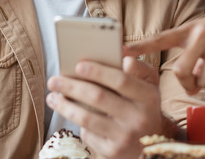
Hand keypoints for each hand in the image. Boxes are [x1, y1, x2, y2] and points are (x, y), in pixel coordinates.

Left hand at [46, 57, 175, 158]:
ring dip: (65, 106)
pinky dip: (77, 122)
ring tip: (51, 97)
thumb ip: (139, 67)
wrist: (152, 143)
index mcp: (148, 97)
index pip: (120, 80)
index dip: (98, 72)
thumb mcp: (151, 85)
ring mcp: (125, 137)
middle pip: (98, 98)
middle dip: (72, 87)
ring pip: (87, 118)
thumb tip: (122, 56)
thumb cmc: (145, 106)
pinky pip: (88, 134)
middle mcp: (138, 118)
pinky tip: (70, 114)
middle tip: (53, 80)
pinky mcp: (112, 151)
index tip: (79, 65)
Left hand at [124, 0, 204, 93]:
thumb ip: (191, 57)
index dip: (140, 47)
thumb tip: (190, 87)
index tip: (120, 52)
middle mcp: (200, 34)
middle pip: (181, 72)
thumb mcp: (203, 35)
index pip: (159, 39)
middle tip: (196, 83)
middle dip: (188, 84)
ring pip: (204, 79)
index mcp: (188, 30)